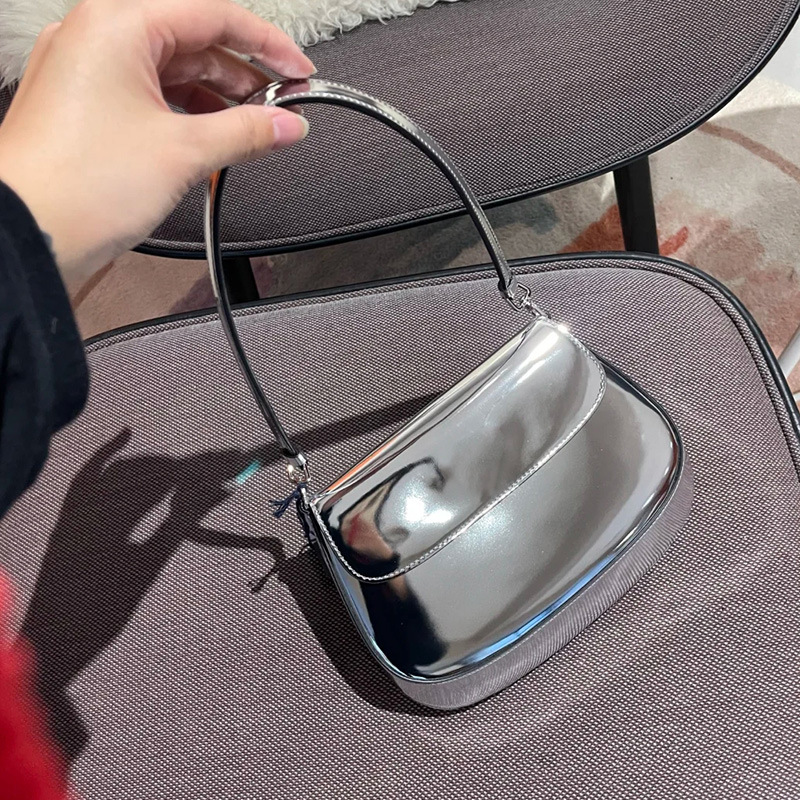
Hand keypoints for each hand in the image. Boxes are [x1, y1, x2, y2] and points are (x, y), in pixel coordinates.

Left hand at [0, 0, 313, 293]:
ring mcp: (86, 72)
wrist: (27, 235)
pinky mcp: (84, 106)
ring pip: (170, 71)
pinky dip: (184, 114)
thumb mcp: (183, 152)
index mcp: (117, 25)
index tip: (298, 71)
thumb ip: (245, 132)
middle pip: (191, 41)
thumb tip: (287, 125)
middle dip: (242, 77)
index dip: (266, 44)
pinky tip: (212, 138)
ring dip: (215, 99)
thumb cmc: (79, 186)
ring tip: (252, 130)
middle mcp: (96, 38)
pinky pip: (147, 95)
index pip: (212, 15)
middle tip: (280, 108)